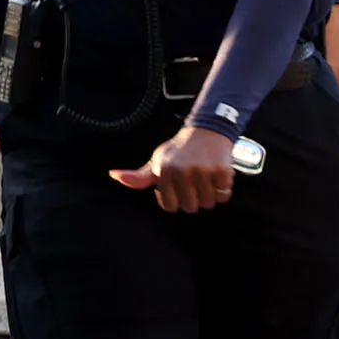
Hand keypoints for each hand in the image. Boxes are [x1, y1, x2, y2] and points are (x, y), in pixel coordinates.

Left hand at [110, 126, 235, 212]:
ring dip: (209, 195)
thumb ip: (138, 176)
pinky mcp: (222, 171)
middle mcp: (182, 170)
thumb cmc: (179, 151)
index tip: (178, 187)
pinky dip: (223, 189)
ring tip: (205, 179)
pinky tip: (217, 176)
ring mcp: (203, 171)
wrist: (207, 130)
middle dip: (194, 199)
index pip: (170, 207)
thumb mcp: (157, 161)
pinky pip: (223, 195)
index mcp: (164, 170)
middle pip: (190, 207)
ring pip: (208, 203)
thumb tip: (114, 176)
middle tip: (194, 183)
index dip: (176, 200)